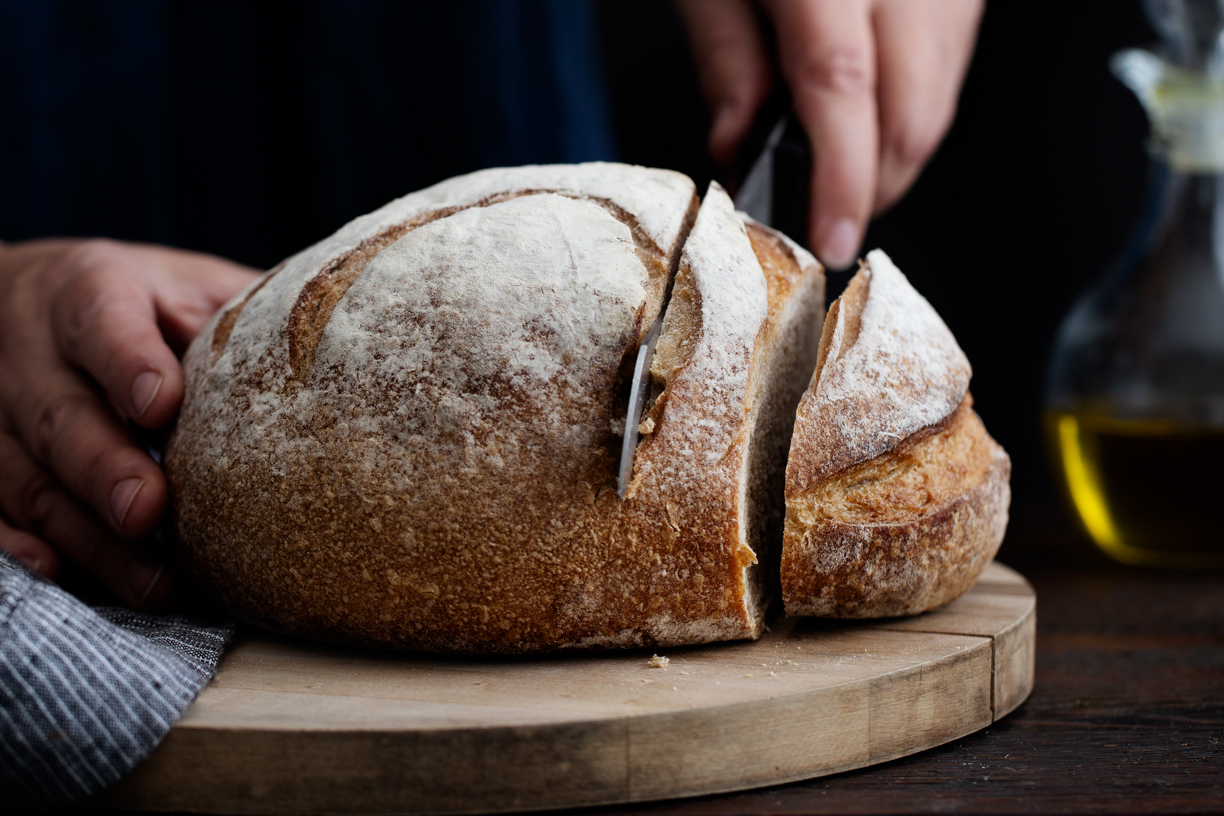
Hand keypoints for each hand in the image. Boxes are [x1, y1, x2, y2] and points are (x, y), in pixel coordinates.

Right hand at [0, 238, 259, 608]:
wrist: (19, 301)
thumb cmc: (140, 303)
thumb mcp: (187, 285)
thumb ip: (244, 309)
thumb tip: (354, 330)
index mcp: (88, 291)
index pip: (102, 320)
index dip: (127, 362)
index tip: (162, 404)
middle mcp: (29, 351)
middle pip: (61, 413)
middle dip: (105, 467)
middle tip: (150, 511)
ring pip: (32, 477)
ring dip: (89, 534)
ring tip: (154, 580)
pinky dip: (19, 546)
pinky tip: (59, 572)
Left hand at [675, 0, 982, 268]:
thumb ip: (725, 54)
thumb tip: (741, 145)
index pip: (842, 89)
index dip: (841, 179)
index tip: (831, 238)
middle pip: (912, 109)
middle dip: (872, 184)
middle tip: (821, 215)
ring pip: (941, 95)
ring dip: (894, 153)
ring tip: (838, 166)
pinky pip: (951, 61)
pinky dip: (913, 105)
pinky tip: (870, 113)